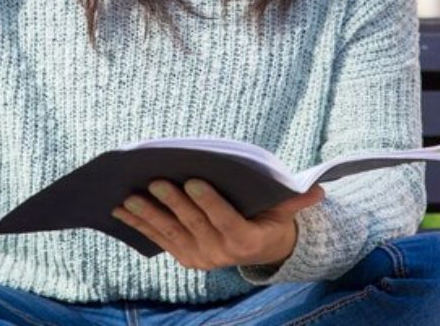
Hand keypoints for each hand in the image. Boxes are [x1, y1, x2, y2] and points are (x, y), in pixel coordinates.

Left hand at [111, 179, 325, 270]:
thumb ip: (296, 200)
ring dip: (147, 215)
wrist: (261, 249)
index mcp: (245, 241)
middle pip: (193, 225)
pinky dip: (139, 224)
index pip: (225, 221)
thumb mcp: (285, 210)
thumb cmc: (270, 217)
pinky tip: (120, 211)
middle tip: (155, 181)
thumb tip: (319, 190)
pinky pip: (159, 238)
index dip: (208, 203)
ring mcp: (200, 257)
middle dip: (172, 203)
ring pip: (170, 233)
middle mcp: (220, 254)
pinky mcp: (184, 256)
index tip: (193, 181)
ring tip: (128, 197)